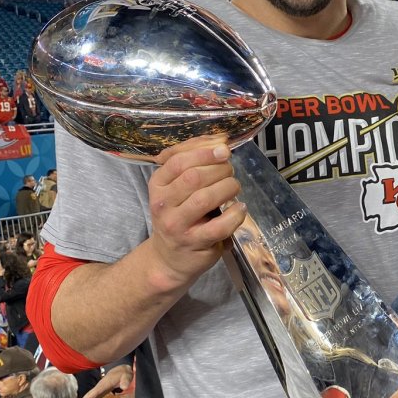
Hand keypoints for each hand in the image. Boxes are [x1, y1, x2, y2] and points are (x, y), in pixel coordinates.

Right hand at [72, 363, 133, 397]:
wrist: (121, 370)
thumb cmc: (124, 373)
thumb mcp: (127, 376)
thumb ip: (126, 381)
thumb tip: (124, 387)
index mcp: (103, 385)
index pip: (92, 394)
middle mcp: (99, 388)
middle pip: (88, 397)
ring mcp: (99, 390)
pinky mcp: (101, 392)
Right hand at [146, 136, 245, 290]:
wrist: (169, 257)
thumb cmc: (179, 215)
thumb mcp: (177, 188)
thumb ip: (193, 162)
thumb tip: (218, 140)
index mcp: (157, 185)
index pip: (178, 161)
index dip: (204, 152)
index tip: (224, 150)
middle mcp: (162, 204)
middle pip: (193, 177)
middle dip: (219, 169)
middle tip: (230, 171)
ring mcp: (177, 225)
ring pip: (205, 199)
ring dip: (227, 188)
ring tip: (234, 187)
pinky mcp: (195, 243)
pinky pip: (219, 226)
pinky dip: (235, 214)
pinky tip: (240, 209)